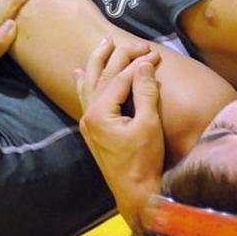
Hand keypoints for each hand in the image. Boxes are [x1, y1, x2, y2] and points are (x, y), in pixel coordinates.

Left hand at [76, 38, 163, 225]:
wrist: (135, 191)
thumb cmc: (144, 161)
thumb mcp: (148, 125)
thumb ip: (145, 92)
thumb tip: (144, 65)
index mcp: (100, 113)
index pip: (120, 78)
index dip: (139, 64)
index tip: (156, 54)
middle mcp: (89, 115)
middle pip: (104, 76)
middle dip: (121, 57)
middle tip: (138, 44)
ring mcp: (88, 122)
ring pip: (91, 83)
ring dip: (98, 62)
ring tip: (103, 44)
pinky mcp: (93, 129)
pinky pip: (86, 98)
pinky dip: (85, 83)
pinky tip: (80, 74)